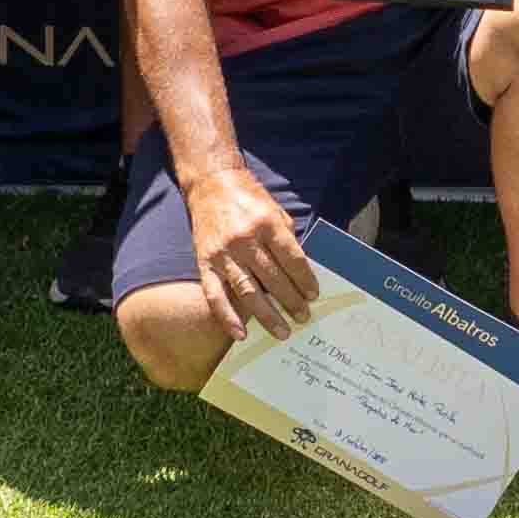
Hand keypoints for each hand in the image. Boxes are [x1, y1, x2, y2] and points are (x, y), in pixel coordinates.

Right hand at [188, 165, 315, 338]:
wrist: (211, 184)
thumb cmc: (249, 198)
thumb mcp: (275, 211)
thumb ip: (287, 240)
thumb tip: (300, 272)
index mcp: (267, 224)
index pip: (292, 259)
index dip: (305, 280)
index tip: (314, 295)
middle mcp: (245, 240)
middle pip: (273, 278)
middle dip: (291, 301)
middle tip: (303, 317)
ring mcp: (223, 253)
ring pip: (248, 291)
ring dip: (266, 315)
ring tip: (282, 331)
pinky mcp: (205, 262)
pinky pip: (215, 295)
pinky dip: (227, 317)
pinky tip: (239, 334)